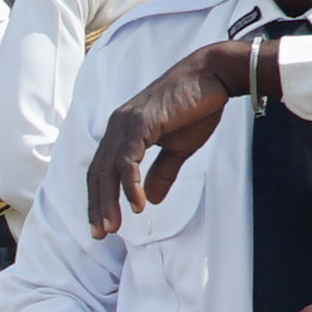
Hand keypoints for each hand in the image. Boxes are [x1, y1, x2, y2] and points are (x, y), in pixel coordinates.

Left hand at [84, 38, 264, 236]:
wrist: (213, 76)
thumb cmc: (196, 107)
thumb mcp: (177, 148)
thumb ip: (162, 172)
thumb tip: (152, 200)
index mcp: (123, 133)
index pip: (102, 171)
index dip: (99, 199)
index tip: (103, 226)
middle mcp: (117, 128)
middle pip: (98, 174)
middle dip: (97, 206)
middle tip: (101, 235)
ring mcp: (126, 123)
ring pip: (108, 169)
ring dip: (108, 201)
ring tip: (113, 227)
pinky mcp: (141, 122)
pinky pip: (128, 158)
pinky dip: (130, 183)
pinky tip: (137, 204)